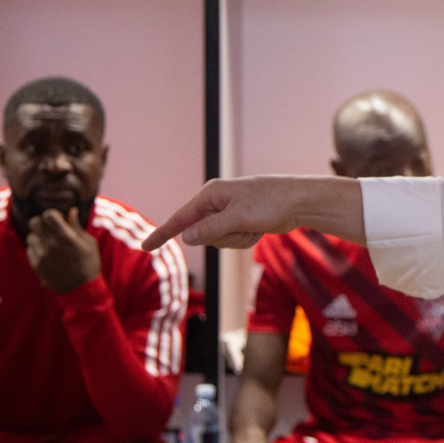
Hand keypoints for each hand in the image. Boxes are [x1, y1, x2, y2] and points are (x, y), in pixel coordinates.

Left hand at [26, 208, 100, 293]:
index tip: (59, 220)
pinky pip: (29, 249)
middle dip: (42, 222)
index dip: (53, 214)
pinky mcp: (36, 265)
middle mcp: (51, 244)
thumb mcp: (89, 243)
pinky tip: (46, 253)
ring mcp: (42, 255)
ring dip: (38, 236)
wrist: (81, 290)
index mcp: (65, 236)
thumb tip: (71, 211)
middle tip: (50, 229)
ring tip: (48, 243)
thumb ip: (76, 226)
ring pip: (31, 236)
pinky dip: (35, 248)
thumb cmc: (89, 264)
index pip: (48, 214)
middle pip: (35, 222)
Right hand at [143, 176, 352, 251]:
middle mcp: (215, 203)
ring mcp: (226, 213)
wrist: (299, 202)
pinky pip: (232, 240)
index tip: (145, 247)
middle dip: (225, 238)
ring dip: (238, 240)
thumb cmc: (271, 203)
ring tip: (255, 226)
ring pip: (218, 241)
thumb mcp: (239, 217)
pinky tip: (259, 228)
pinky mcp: (238, 222)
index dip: (162, 234)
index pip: (180, 218)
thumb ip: (211, 228)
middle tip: (246, 226)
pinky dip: (246, 239)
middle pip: (202, 235)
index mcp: (210, 194)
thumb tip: (185, 237)